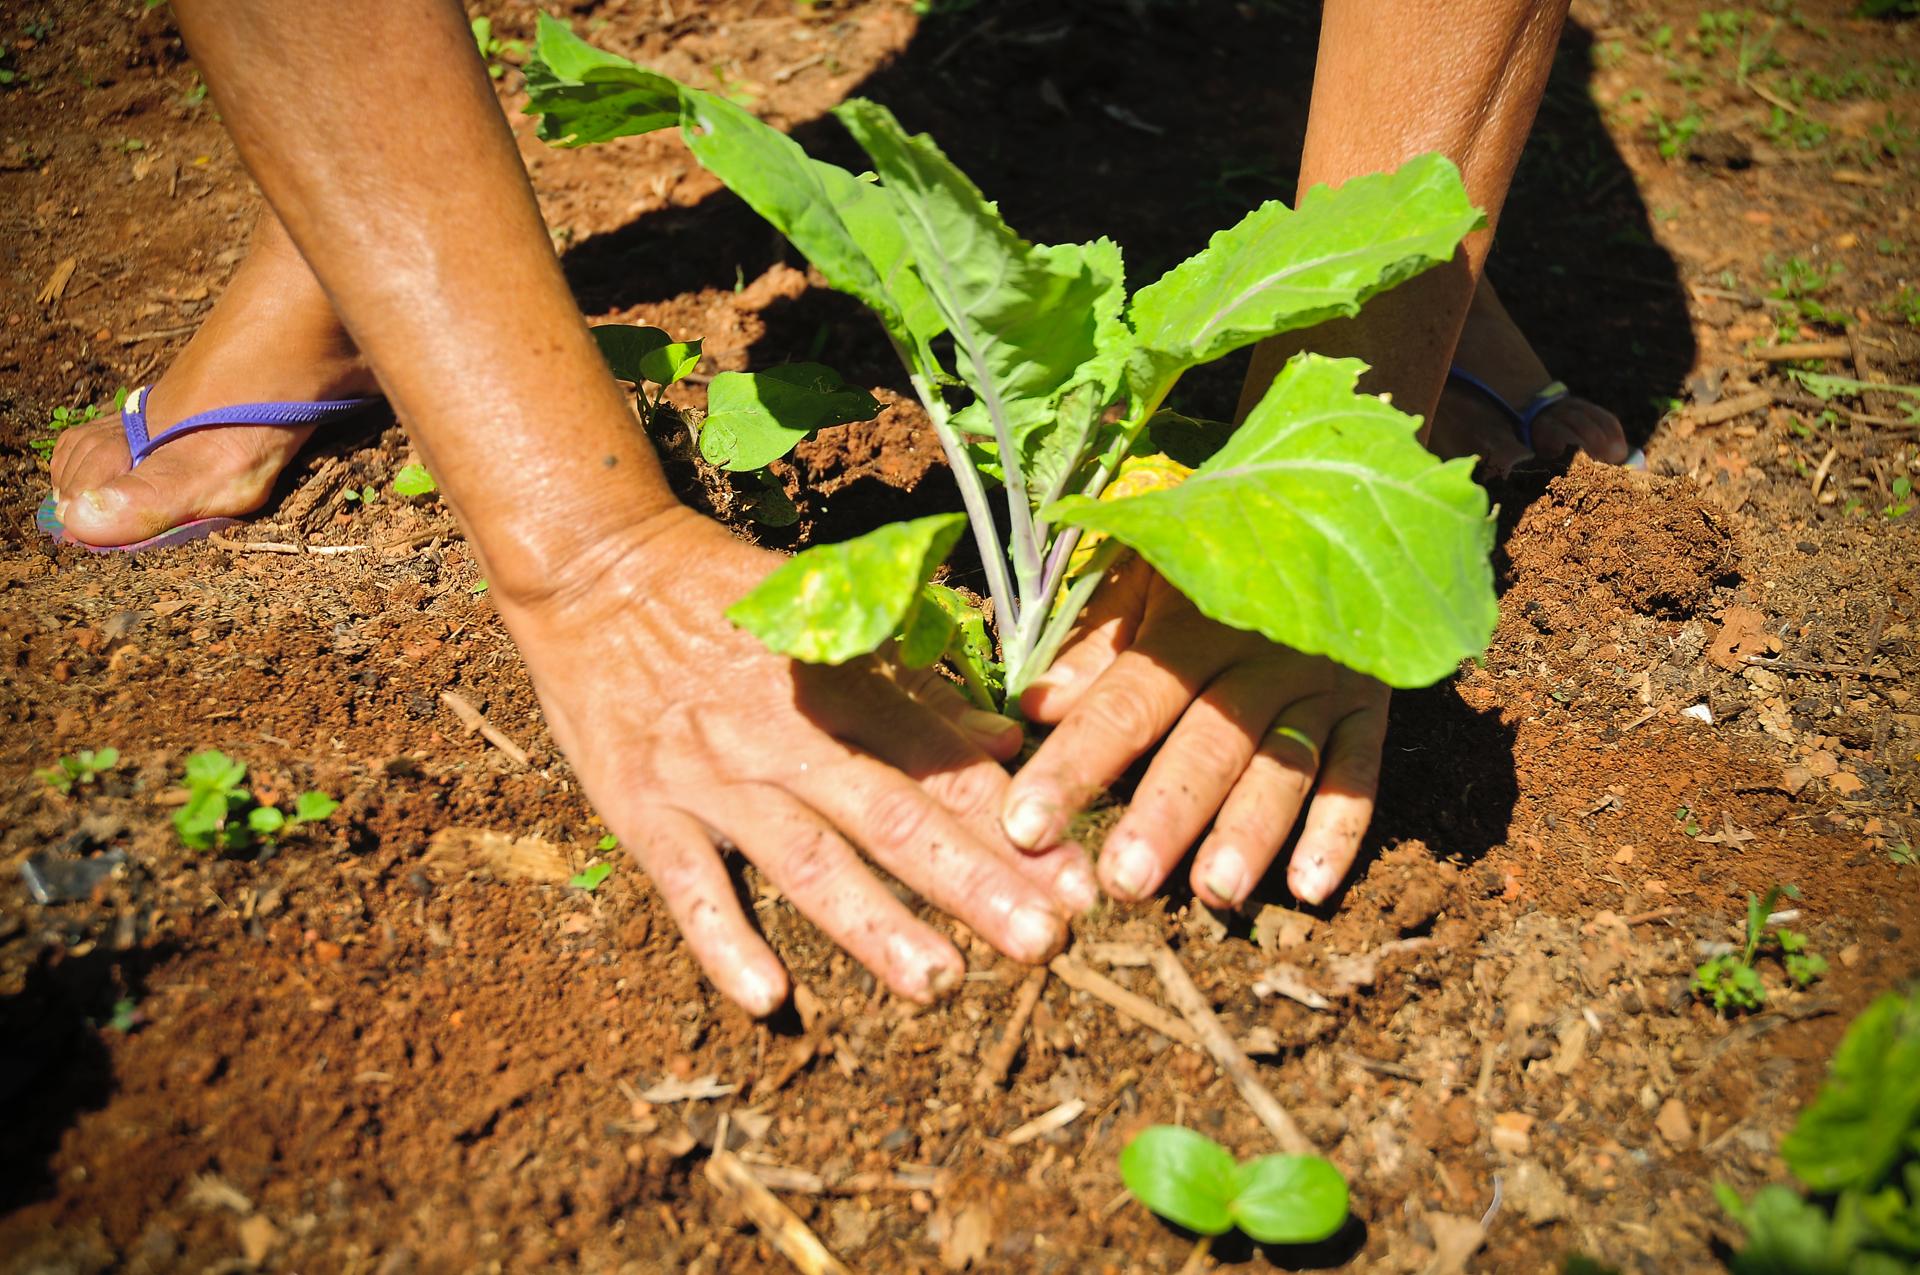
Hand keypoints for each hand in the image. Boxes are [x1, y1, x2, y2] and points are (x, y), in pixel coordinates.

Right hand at [495, 510, 1095, 1014]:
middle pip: (893, 816)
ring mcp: (713, 776)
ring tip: (942, 985)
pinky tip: (773, 999)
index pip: (942, 767)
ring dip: (876, 925)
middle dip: (974, 881)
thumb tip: (1006, 743)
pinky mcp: (642, 807)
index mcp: (841, 685)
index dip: (1015, 826)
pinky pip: (687, 884)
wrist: (595, 569)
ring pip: (806, 858)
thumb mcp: (827, 623)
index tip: (1081, 881)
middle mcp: (786, 734)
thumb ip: (913, 689)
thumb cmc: (725, 599)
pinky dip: (724, 941)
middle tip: (1047, 943)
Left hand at [1000, 552, 1388, 909]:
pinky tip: (1310, 889)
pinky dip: (1340, 832)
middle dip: (1165, 816)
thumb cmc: (1211, 561)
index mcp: (1191, 626)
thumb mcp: (1145, 577)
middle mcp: (1259, 658)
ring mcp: (1319, 687)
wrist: (1334, 513)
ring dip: (1250, 833)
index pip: (1126, 702)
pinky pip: (1358, 776)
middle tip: (1123, 882)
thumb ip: (1094, 643)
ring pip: (1284, 769)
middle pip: (1207, 746)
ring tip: (1214, 894)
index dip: (1076, 764)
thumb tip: (1034, 707)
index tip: (1025, 826)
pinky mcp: (1367, 711)